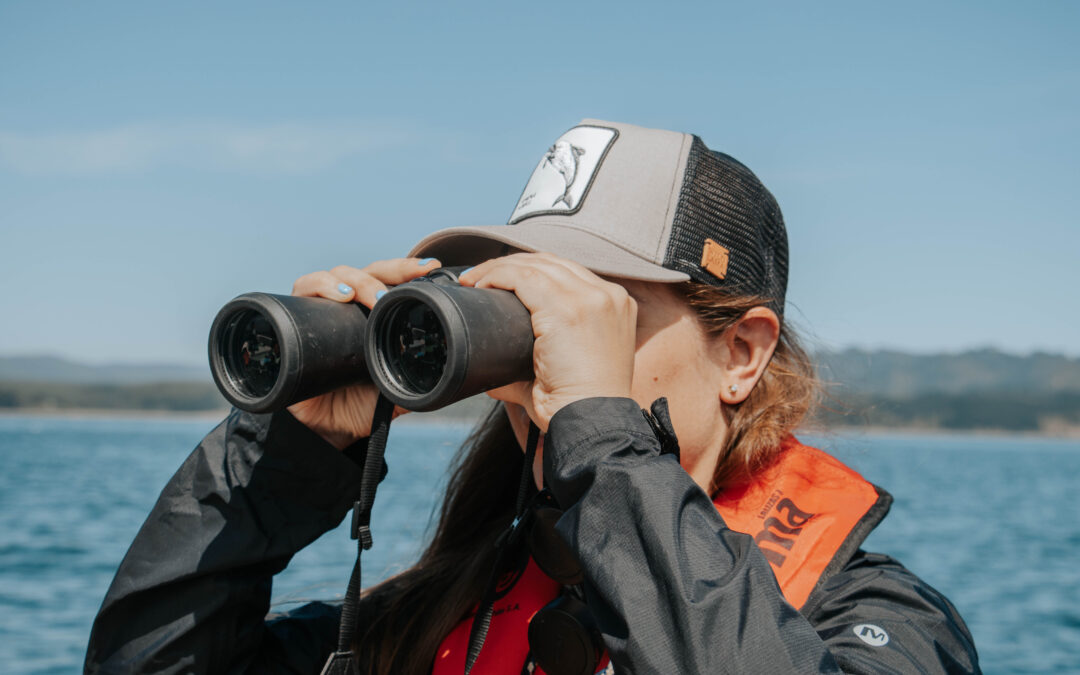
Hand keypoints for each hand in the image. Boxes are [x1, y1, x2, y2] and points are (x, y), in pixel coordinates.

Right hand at [286, 258, 439, 448]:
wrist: (328, 428)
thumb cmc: (364, 403)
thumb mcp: (400, 386)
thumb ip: (422, 377)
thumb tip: (452, 370)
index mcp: (376, 314)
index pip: (392, 281)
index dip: (409, 269)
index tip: (432, 267)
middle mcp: (350, 306)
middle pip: (368, 271)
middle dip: (388, 273)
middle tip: (401, 287)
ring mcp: (322, 308)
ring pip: (337, 274)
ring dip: (356, 279)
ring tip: (370, 296)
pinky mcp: (296, 316)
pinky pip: (303, 289)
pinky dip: (319, 285)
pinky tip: (339, 295)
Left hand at [460, 253, 636, 430]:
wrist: (594, 423)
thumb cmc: (579, 406)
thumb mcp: (566, 372)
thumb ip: (531, 367)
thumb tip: (494, 375)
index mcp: (614, 306)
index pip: (567, 272)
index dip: (530, 270)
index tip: (501, 280)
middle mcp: (608, 296)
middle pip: (551, 262)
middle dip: (511, 265)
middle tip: (480, 278)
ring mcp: (591, 299)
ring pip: (534, 265)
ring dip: (498, 268)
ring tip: (475, 280)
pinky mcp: (568, 309)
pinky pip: (524, 278)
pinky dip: (497, 276)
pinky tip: (481, 285)